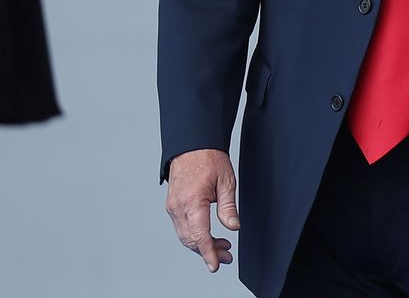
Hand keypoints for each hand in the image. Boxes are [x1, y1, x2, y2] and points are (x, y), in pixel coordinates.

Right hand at [165, 149, 239, 272]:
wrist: (191, 145)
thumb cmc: (209, 159)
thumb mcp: (226, 181)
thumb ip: (228, 207)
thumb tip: (233, 227)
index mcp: (192, 201)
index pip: (199, 235)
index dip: (208, 253)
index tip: (215, 265)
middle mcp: (178, 207)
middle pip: (191, 239)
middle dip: (208, 251)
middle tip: (227, 256)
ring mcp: (173, 207)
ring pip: (185, 235)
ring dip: (202, 244)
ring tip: (223, 247)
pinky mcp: (173, 206)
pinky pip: (182, 227)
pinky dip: (195, 235)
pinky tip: (209, 235)